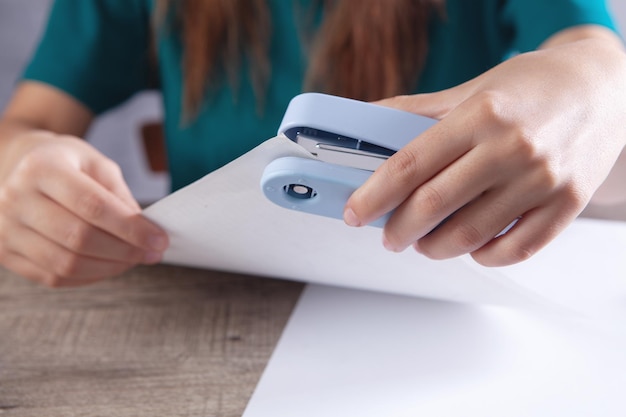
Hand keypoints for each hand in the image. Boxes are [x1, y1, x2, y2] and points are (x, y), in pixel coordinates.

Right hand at [0, 131, 168, 285]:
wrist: (18, 166)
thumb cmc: (66, 164)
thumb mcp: (96, 164)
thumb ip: (119, 195)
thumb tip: (144, 232)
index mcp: (42, 168)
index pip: (92, 205)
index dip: (130, 228)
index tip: (160, 240)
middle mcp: (16, 198)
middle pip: (78, 238)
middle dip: (124, 251)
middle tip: (152, 253)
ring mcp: (5, 229)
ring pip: (66, 264)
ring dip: (110, 267)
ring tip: (133, 260)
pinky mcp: (4, 253)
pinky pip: (53, 277)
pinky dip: (89, 276)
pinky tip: (109, 266)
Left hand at [344, 31, 625, 265]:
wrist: (603, 87)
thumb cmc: (530, 88)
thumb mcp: (471, 90)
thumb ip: (415, 111)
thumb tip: (363, 123)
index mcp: (480, 115)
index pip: (410, 164)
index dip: (374, 195)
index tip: (354, 213)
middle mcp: (512, 148)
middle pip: (435, 205)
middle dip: (399, 229)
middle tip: (388, 236)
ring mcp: (543, 180)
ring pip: (471, 235)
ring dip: (435, 248)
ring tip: (424, 243)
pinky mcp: (567, 205)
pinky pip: (516, 249)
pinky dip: (483, 256)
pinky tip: (470, 247)